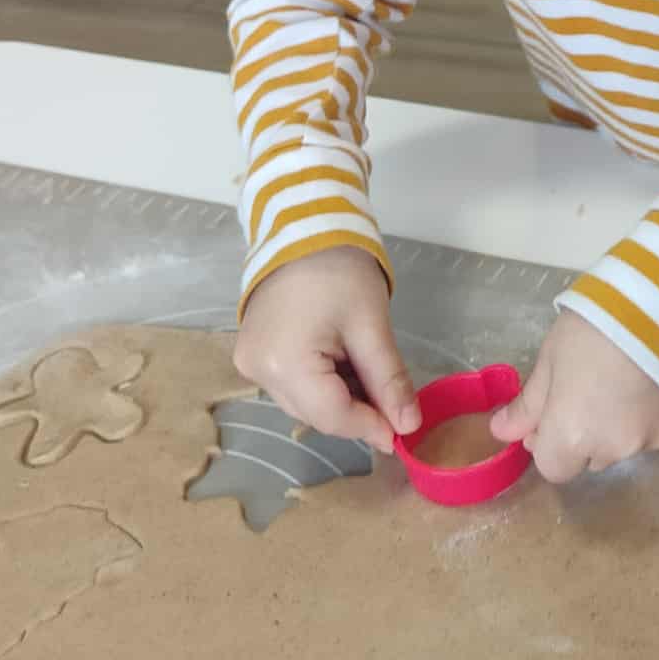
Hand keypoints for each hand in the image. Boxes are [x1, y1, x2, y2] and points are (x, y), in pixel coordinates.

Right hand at [234, 246, 420, 455]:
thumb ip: (389, 380)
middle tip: (393, 400)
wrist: (301, 227)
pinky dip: (322, 382)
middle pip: (316, 413)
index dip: (371, 427)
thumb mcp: (371, 326)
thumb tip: (408, 426)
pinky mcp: (252, 354)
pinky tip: (344, 363)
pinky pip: (292, 384)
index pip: (333, 416)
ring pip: (304, 402)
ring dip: (340, 397)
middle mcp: (258, 372)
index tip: (404, 432)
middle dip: (358, 411)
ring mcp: (250, 363)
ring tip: (369, 372)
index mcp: (284, 365)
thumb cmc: (339, 270)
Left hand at [489, 310, 658, 483]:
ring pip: (623, 446)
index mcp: (572, 437)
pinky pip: (652, 432)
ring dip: (616, 427)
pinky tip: (648, 381)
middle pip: (590, 458)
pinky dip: (646, 416)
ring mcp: (651, 440)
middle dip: (584, 436)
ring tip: (623, 380)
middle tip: (588, 390)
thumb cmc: (593, 328)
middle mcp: (613, 450)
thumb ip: (528, 404)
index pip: (553, 468)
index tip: (553, 411)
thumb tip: (501, 431)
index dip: (549, 444)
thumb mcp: (550, 360)